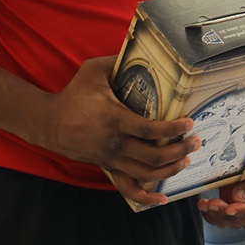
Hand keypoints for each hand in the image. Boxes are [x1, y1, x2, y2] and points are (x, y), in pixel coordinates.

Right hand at [29, 55, 199, 207]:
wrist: (47, 122)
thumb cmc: (73, 94)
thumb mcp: (93, 71)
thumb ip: (117, 60)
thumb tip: (140, 45)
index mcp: (114, 120)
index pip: (149, 130)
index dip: (172, 129)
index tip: (189, 123)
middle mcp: (114, 143)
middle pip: (153, 156)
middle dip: (179, 150)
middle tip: (196, 141)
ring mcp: (110, 159)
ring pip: (145, 174)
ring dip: (169, 170)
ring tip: (187, 160)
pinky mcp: (106, 167)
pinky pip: (127, 188)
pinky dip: (145, 197)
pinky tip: (162, 198)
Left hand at [198, 140, 244, 228]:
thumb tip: (238, 199)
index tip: (229, 209)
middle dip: (228, 216)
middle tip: (212, 204)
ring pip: (235, 222)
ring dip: (217, 217)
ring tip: (204, 205)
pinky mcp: (233, 201)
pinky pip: (224, 216)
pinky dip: (212, 215)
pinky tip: (203, 206)